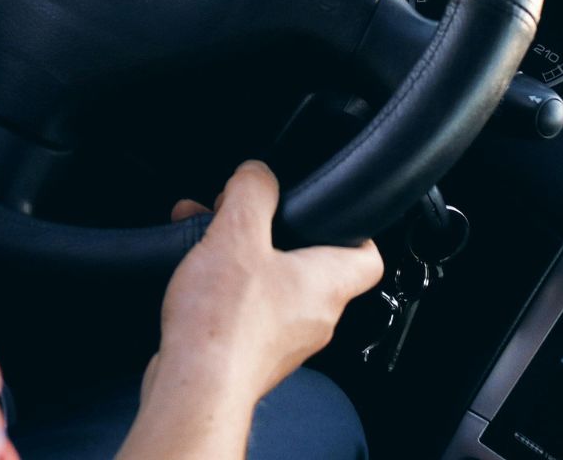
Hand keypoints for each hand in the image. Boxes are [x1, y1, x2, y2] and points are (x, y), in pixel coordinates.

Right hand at [154, 161, 383, 406]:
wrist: (195, 389)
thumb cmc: (224, 324)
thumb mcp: (237, 234)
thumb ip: (253, 192)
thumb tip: (258, 173)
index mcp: (327, 283)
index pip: (368, 256)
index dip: (354, 229)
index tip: (330, 212)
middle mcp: (315, 317)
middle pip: (309, 266)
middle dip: (272, 235)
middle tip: (242, 216)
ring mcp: (285, 342)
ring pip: (272, 287)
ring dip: (241, 259)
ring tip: (205, 239)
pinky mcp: (253, 357)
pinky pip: (247, 313)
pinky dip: (225, 290)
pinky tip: (193, 278)